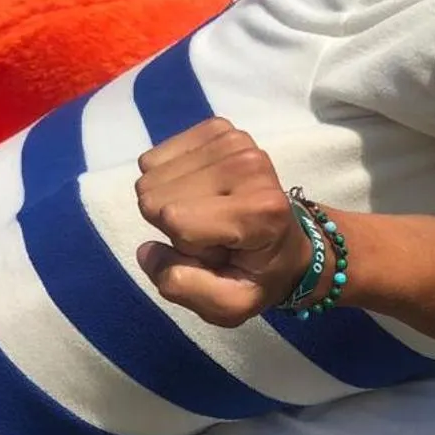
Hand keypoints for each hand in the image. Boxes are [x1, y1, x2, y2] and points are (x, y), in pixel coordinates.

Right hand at [135, 118, 312, 325]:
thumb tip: (147, 249)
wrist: (287, 242)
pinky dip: (171, 177)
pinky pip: (157, 155)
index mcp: (260, 210)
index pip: (174, 219)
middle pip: (156, 196)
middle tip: (213, 232)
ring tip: (210, 214)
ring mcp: (236, 141)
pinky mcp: (219, 128)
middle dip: (175, 222)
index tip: (217, 251)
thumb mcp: (229, 305)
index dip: (184, 245)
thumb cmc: (257, 275)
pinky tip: (202, 191)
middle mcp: (250, 165)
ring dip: (173, 200)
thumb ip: (183, 288)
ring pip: (151, 173)